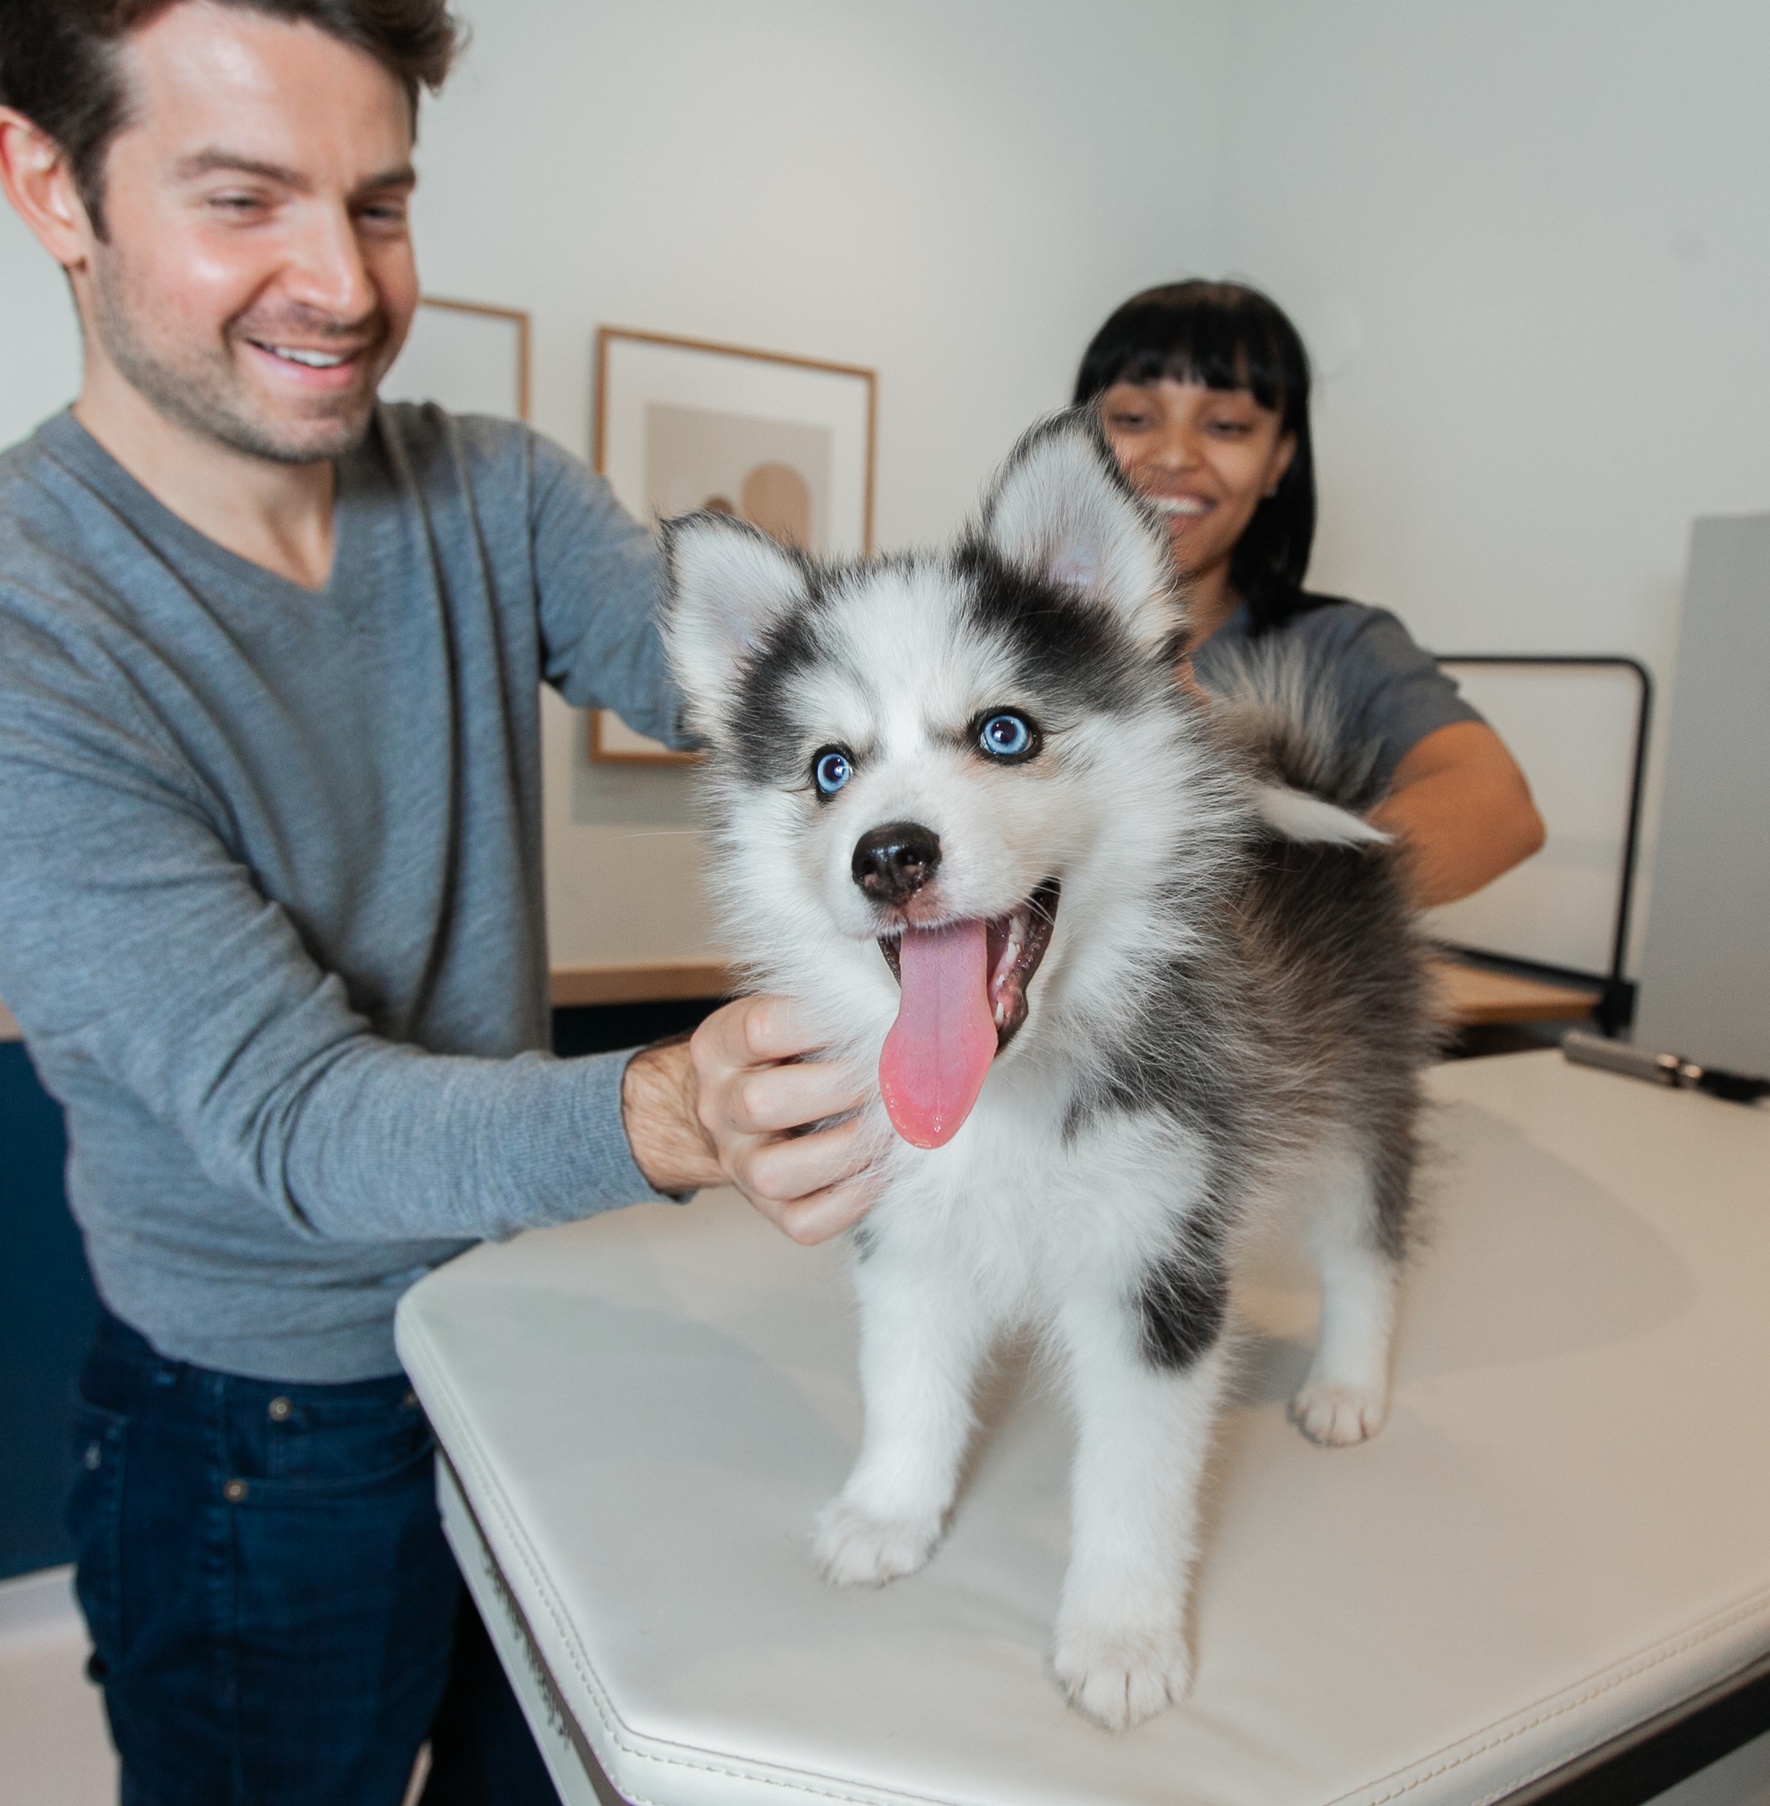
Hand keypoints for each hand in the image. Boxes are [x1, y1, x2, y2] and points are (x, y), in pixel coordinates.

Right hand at [621, 995, 880, 1244]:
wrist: (738, 1114)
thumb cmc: (781, 1055)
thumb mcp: (785, 1013)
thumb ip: (825, 1004)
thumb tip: (898, 1000)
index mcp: (718, 1047)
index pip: (761, 1029)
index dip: (824, 1023)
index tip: (873, 1014)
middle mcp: (718, 1109)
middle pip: (761, 1103)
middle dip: (840, 1087)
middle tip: (891, 1074)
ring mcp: (738, 1165)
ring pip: (775, 1173)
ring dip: (849, 1147)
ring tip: (893, 1124)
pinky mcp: (770, 1211)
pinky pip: (805, 1221)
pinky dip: (854, 1198)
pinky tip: (885, 1167)